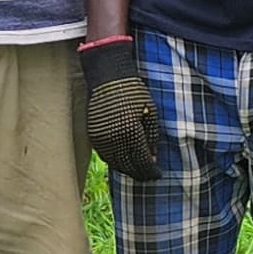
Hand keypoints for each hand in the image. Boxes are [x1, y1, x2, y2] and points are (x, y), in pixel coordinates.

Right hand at [79, 36, 161, 183]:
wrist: (107, 77)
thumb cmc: (134, 92)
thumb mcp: (149, 112)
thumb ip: (151, 137)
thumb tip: (153, 158)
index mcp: (131, 132)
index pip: (142, 161)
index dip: (151, 170)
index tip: (158, 174)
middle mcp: (114, 138)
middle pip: (128, 166)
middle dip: (140, 173)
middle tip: (149, 176)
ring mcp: (101, 138)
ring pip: (115, 163)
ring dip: (127, 170)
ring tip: (138, 172)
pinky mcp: (93, 135)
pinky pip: (105, 155)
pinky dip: (115, 162)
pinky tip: (124, 163)